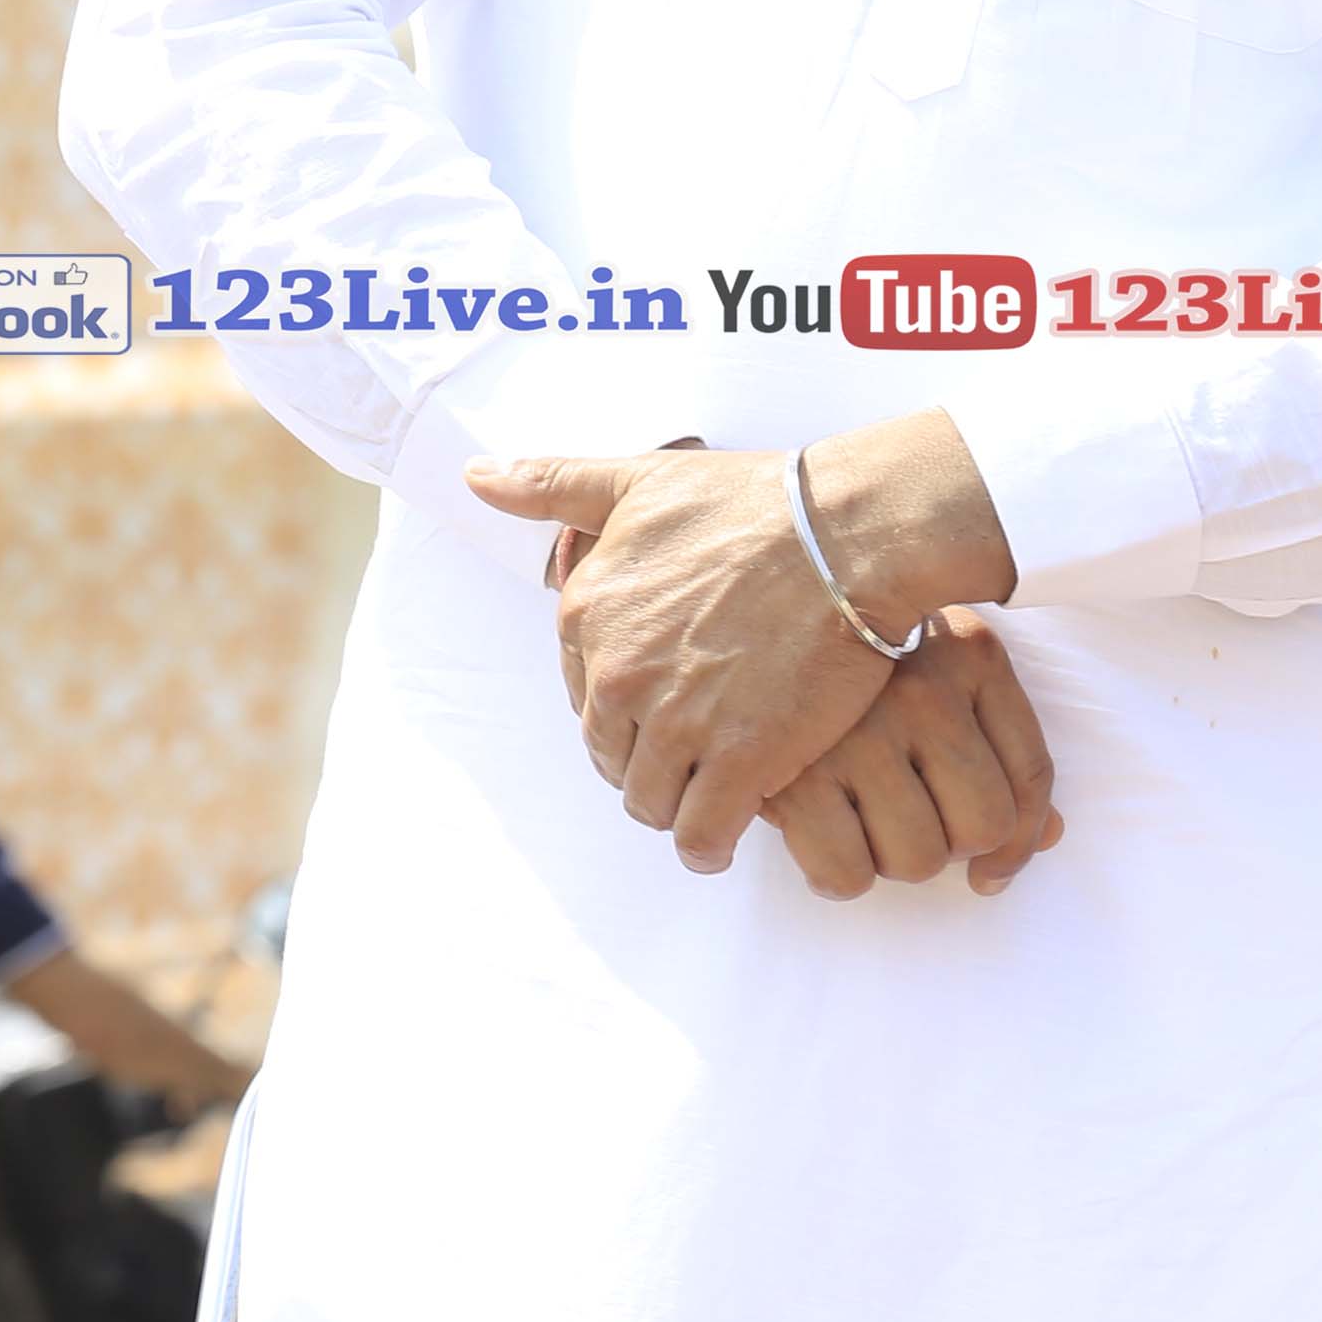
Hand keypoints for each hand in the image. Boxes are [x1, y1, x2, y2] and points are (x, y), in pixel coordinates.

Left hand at [479, 448, 902, 874]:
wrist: (845, 536)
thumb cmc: (751, 502)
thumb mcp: (635, 481)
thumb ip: (551, 486)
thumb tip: (477, 477)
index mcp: (587, 613)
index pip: (581, 689)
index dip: (616, 701)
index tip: (649, 704)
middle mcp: (617, 674)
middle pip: (609, 750)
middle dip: (638, 758)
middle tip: (677, 758)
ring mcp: (675, 721)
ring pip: (648, 797)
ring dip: (668, 805)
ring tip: (698, 802)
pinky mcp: (738, 760)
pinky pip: (700, 831)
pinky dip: (703, 843)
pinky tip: (716, 841)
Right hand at [754, 609, 1065, 900]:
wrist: (730, 611)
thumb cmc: (844, 659)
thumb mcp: (939, 674)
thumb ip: (1000, 750)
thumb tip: (1046, 838)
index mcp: (970, 654)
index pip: (1029, 777)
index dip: (1020, 843)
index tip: (990, 871)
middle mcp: (922, 688)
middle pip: (981, 827)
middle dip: (946, 846)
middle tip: (902, 823)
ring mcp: (857, 729)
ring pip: (918, 858)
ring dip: (889, 860)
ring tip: (855, 821)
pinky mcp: (790, 770)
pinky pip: (845, 872)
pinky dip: (835, 876)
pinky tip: (816, 839)